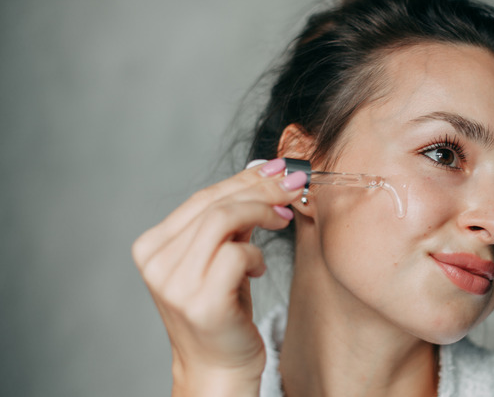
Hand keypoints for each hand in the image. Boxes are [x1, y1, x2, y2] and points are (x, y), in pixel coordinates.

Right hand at [132, 159, 304, 396]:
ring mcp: (175, 283)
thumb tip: (265, 170)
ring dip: (263, 212)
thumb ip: (233, 219)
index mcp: (153, 246)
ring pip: (223, 219)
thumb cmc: (223, 311)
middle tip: (295, 184)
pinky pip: (236, 254)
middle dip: (262, 188)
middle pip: (214, 203)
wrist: (217, 369)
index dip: (245, 179)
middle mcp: (157, 262)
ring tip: (283, 219)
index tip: (278, 169)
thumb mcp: (220, 257)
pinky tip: (259, 269)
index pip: (203, 197)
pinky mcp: (200, 302)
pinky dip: (256, 255)